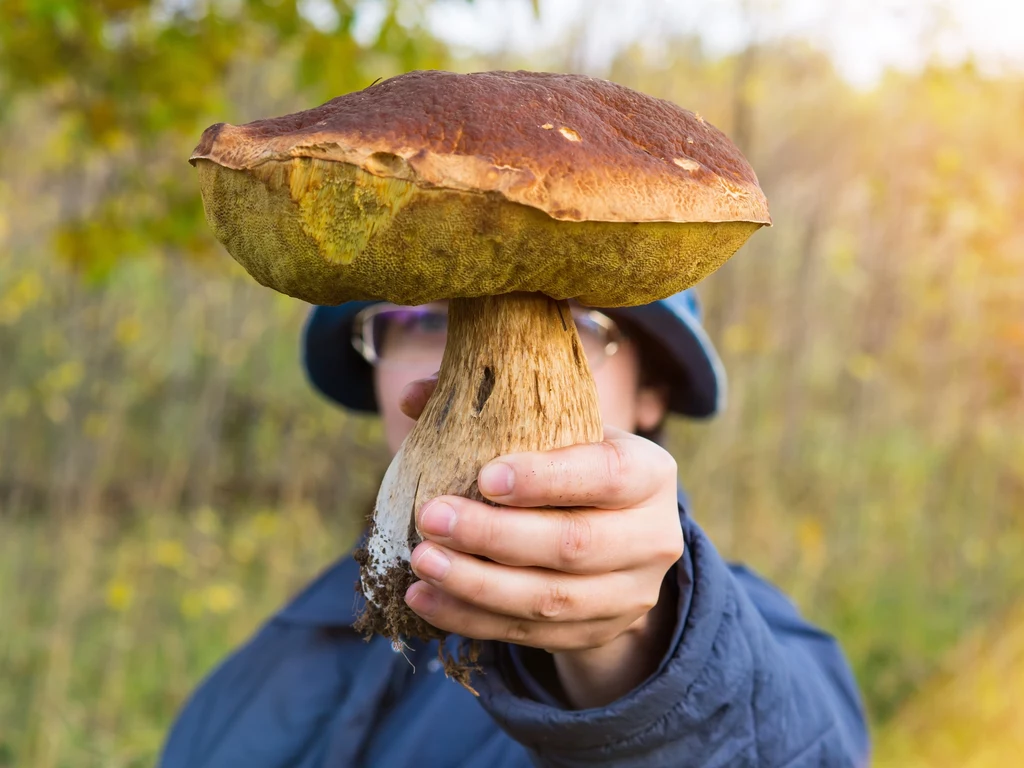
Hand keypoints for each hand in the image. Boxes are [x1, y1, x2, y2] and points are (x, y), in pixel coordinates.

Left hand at [399, 375, 683, 705]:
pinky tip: (424, 598)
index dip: (547, 479)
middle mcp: (652, 537)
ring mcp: (628, 594)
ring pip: (549, 600)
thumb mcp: (560, 430)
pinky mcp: (597, 632)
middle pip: (573, 545)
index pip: (607, 475)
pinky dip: (471, 618)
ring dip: (476, 583)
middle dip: (493, 536)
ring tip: (421, 561)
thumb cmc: (575, 465)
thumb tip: (411, 394)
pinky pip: (529, 634)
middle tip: (431, 518)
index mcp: (650, 472)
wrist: (622, 539)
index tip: (485, 477)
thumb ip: (492, 406)